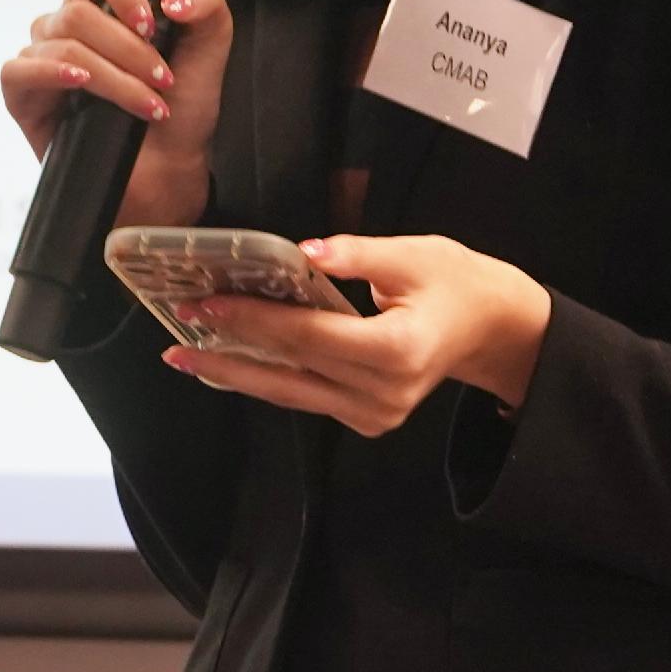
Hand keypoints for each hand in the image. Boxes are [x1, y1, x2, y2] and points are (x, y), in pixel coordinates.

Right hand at [0, 0, 231, 232]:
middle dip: (128, 49)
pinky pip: (17, 69)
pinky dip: (50, 73)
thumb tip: (173, 0)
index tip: (151, 21)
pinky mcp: (22, 94)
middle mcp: (66, 25)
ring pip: (62, 43)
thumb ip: (208, 6)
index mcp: (103, 5)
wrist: (167, 171)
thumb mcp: (209, 51)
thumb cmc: (182, 110)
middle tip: (161, 79)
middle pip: (80, 11)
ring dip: (112, 76)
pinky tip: (79, 85)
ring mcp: (41, 57)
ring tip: (146, 105)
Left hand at [160, 233, 552, 433]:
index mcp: (396, 351)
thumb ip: (356, 255)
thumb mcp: (413, 254)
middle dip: (228, 351)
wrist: (495, 329)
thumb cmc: (456, 283)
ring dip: (236, 373)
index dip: (252, 318)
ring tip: (186, 355)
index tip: (206, 301)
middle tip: (175, 336)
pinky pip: (306, 397)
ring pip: (291, 393)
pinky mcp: (367, 419)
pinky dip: (266, 378)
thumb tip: (302, 253)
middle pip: (289, 371)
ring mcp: (375, 415)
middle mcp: (383, 394)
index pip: (308, 335)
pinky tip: (229, 364)